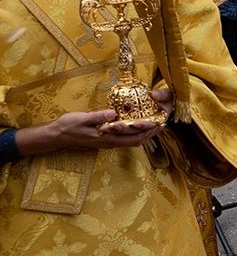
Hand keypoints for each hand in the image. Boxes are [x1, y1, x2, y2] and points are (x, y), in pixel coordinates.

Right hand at [21, 88, 174, 153]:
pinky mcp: (104, 139)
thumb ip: (98, 116)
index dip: (147, 132)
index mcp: (107, 138)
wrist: (57, 136)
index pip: (132, 138)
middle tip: (162, 123)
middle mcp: (110, 142)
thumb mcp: (83, 118)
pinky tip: (136, 124)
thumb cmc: (69, 126)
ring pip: (130, 140)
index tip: (159, 124)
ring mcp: (107, 142)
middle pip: (135, 141)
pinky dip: (133, 132)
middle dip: (150, 133)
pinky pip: (123, 138)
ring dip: (143, 133)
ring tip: (153, 123)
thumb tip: (114, 113)